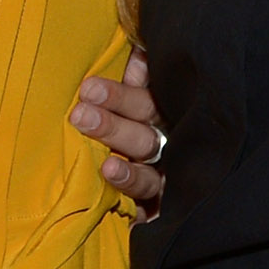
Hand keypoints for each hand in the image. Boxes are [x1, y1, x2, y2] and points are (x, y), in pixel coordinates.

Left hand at [70, 54, 168, 212]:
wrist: (187, 178)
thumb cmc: (146, 125)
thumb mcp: (145, 99)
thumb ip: (140, 80)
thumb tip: (137, 51)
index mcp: (164, 117)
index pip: (145, 103)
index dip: (120, 97)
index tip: (89, 89)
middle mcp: (170, 150)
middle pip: (143, 140)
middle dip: (113, 128)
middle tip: (81, 116)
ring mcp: (166, 184)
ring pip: (148, 179)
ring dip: (128, 173)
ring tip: (107, 168)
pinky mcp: (159, 214)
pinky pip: (149, 215)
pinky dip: (139, 213)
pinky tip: (130, 216)